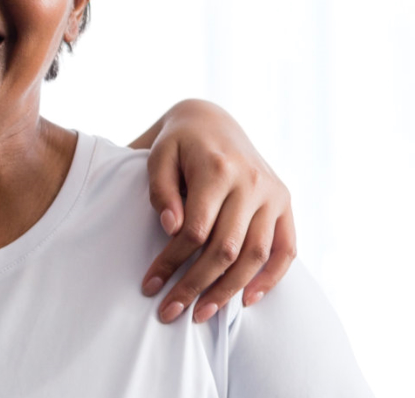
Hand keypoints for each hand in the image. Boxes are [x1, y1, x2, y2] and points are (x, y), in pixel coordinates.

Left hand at [133, 99, 294, 323]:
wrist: (211, 121)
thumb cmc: (176, 144)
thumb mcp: (157, 157)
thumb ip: (161, 190)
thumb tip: (171, 227)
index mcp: (218, 168)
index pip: (196, 229)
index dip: (171, 262)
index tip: (149, 285)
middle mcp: (252, 182)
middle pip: (226, 248)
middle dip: (196, 285)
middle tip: (170, 313)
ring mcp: (274, 194)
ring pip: (256, 254)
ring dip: (229, 290)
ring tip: (202, 314)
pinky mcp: (285, 203)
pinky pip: (287, 249)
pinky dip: (271, 278)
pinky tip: (247, 300)